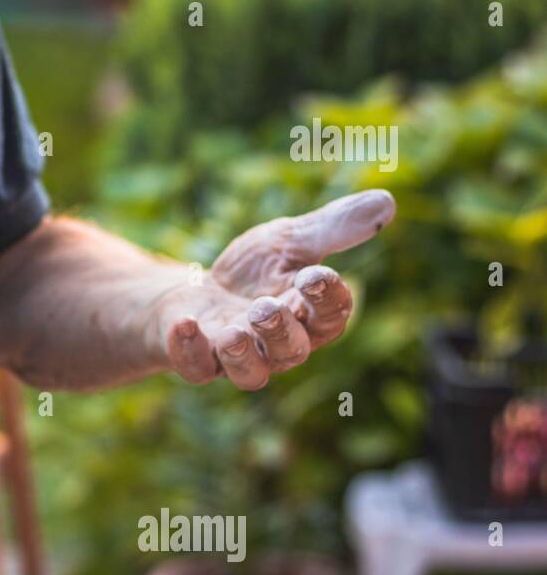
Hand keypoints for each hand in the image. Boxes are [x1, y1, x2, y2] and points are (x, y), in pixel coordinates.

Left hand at [152, 190, 395, 389]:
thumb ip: (332, 228)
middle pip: (292, 350)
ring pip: (250, 373)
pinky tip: (186, 323)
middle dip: (281, 330)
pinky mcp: (197, 360)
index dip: (326, 298)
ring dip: (242, 353)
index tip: (316, 274)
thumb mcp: (289, 240)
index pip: (330, 316)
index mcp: (308, 317)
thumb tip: (387, 202)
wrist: (195, 290)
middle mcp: (277, 346)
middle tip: (266, 305)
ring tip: (234, 331)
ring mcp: (235, 357)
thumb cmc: (252, 271)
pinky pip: (197, 367)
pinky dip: (189, 349)